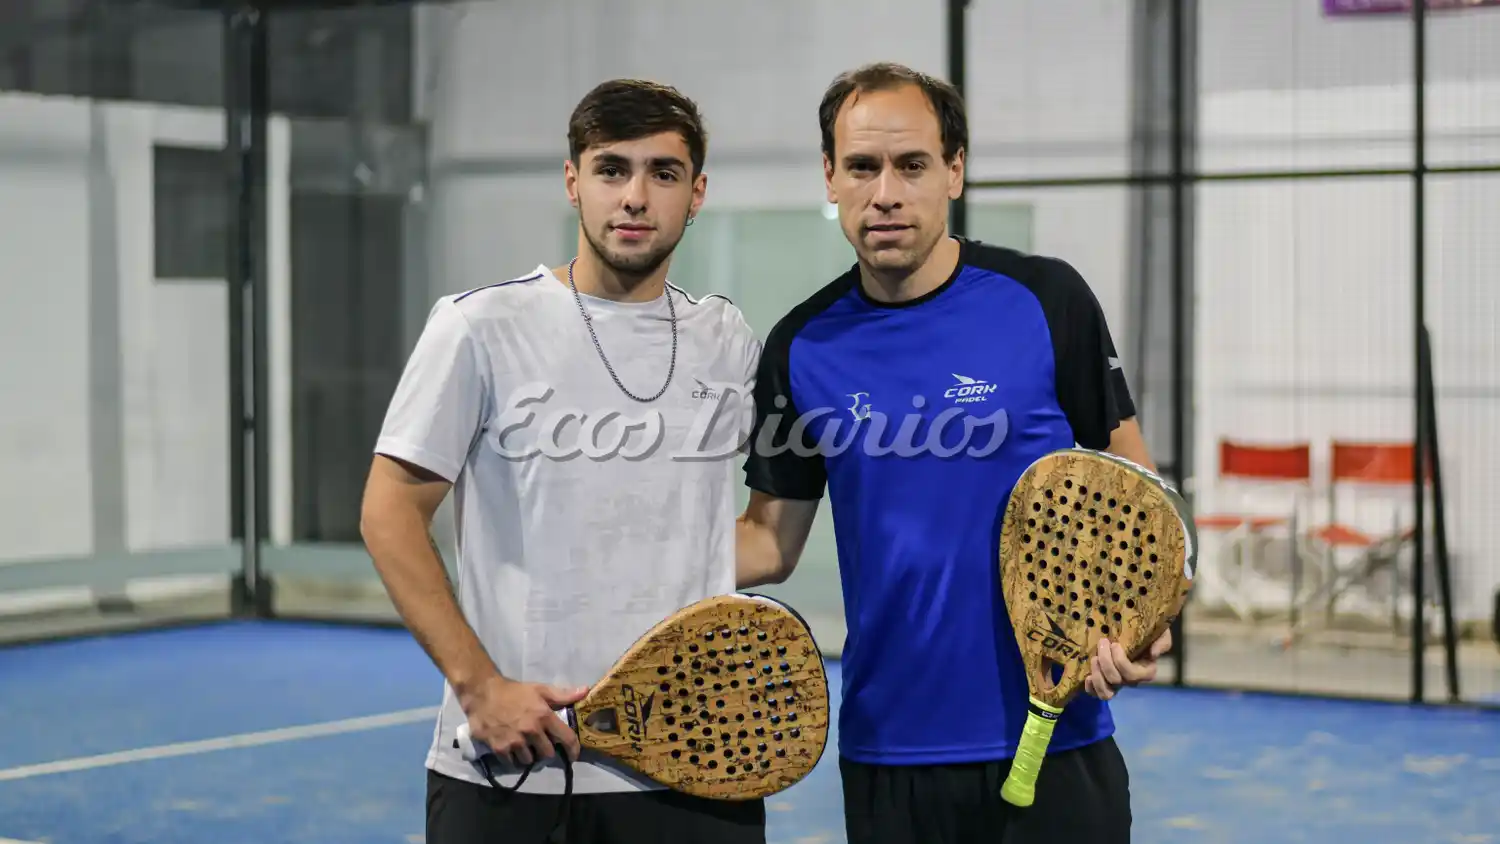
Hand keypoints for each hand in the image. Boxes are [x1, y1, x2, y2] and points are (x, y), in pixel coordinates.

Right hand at [459, 675, 587, 766]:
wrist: (482, 693)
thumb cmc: (514, 691)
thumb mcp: (540, 689)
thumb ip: (563, 695)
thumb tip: (585, 691)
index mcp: (544, 716)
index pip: (566, 738)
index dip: (573, 750)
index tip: (573, 756)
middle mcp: (531, 731)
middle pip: (547, 754)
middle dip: (545, 750)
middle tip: (539, 743)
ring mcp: (515, 741)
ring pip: (529, 760)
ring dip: (528, 755)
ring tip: (524, 746)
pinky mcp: (499, 748)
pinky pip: (512, 763)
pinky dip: (512, 758)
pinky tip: (511, 749)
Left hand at [1084, 628, 1172, 700]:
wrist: (1134, 631)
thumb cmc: (1149, 633)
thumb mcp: (1160, 634)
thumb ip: (1162, 642)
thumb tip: (1153, 654)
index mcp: (1146, 672)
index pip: (1131, 675)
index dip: (1120, 661)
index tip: (1114, 643)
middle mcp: (1132, 681)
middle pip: (1116, 680)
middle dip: (1106, 661)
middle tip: (1102, 643)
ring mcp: (1117, 684)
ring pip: (1106, 694)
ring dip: (1097, 676)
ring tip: (1093, 659)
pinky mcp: (1104, 683)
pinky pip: (1096, 694)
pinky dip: (1090, 688)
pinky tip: (1087, 676)